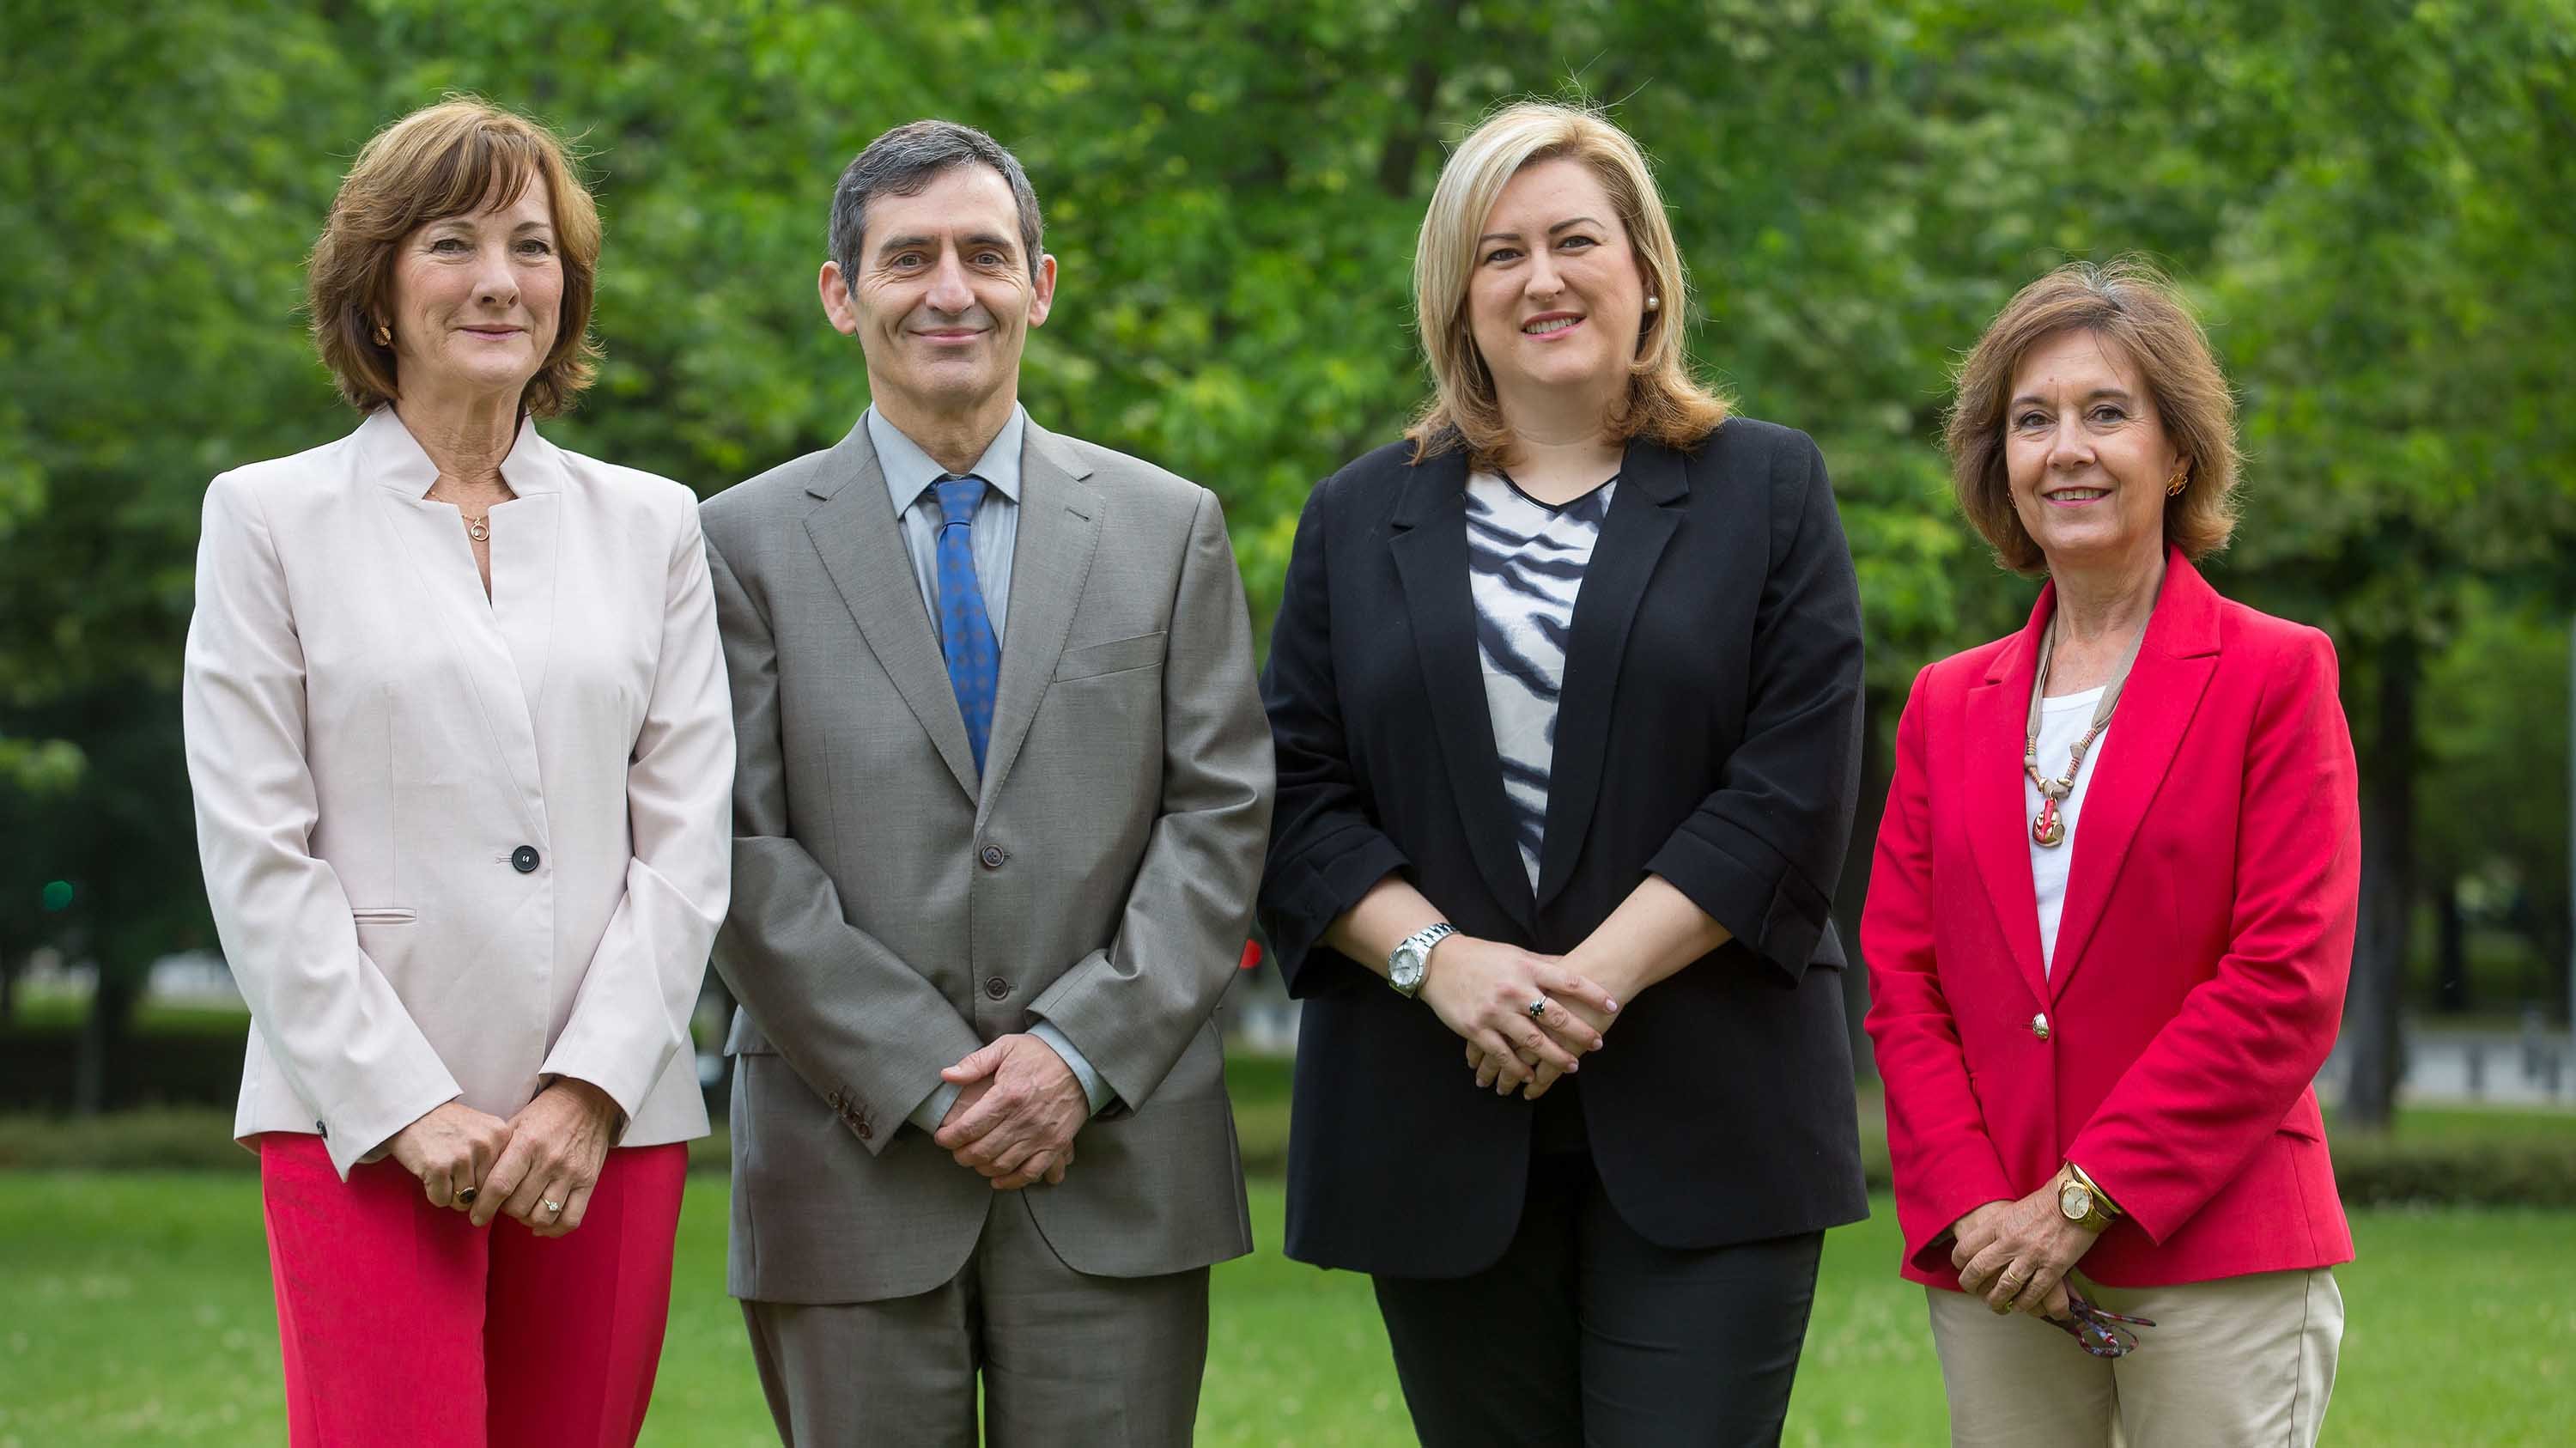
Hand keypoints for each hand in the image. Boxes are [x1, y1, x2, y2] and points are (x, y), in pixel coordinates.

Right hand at [386, 1102, 513, 1209]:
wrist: (413, 1112)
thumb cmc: (448, 1126)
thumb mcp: (483, 1130)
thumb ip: (498, 1155)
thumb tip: (503, 1195)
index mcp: (500, 1134)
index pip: (505, 1179)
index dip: (488, 1183)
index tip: (475, 1175)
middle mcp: (485, 1145)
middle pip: (485, 1193)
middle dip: (469, 1191)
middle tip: (454, 1172)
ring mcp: (462, 1156)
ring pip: (464, 1201)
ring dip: (451, 1193)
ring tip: (443, 1172)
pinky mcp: (438, 1167)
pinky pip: (441, 1200)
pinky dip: (434, 1193)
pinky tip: (430, 1174)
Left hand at [472, 1078, 621, 1235]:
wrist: (588, 1100)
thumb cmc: (546, 1113)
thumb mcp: (516, 1124)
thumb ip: (498, 1154)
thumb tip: (476, 1186)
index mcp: (528, 1143)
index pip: (500, 1186)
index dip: (484, 1207)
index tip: (476, 1216)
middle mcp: (550, 1161)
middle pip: (519, 1206)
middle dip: (505, 1210)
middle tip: (503, 1203)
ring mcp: (572, 1173)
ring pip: (542, 1217)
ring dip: (526, 1219)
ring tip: (523, 1209)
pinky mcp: (589, 1182)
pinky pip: (570, 1220)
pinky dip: (553, 1229)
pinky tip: (541, 1223)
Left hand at [934, 1035, 1087, 1189]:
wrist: (1080, 1061)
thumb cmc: (1039, 1054)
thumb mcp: (1005, 1047)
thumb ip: (975, 1063)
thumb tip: (946, 1075)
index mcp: (1008, 1094)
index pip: (969, 1127)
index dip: (949, 1137)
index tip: (942, 1137)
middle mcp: (1024, 1119)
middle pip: (982, 1151)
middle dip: (961, 1155)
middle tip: (956, 1151)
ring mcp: (1041, 1134)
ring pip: (1002, 1165)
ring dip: (981, 1168)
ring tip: (974, 1160)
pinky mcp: (1056, 1144)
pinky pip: (1030, 1172)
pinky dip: (1011, 1181)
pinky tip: (997, 1179)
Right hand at [1417, 936, 1617, 1090]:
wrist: (1438, 962)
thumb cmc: (1482, 957)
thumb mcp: (1515, 954)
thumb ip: (1543, 964)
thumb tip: (1575, 966)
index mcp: (1526, 968)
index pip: (1567, 980)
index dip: (1592, 993)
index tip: (1612, 1004)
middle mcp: (1513, 990)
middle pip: (1554, 1015)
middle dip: (1579, 1032)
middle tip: (1597, 1043)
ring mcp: (1495, 1012)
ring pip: (1532, 1040)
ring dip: (1555, 1056)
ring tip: (1573, 1066)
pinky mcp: (1476, 1029)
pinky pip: (1503, 1054)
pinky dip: (1518, 1068)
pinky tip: (1531, 1076)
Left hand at [1950, 1178, 2099, 1314]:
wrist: (2077, 1199)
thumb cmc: (2046, 1202)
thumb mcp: (2014, 1210)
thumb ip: (2000, 1228)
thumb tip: (1987, 1245)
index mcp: (1998, 1224)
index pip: (1966, 1248)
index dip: (1959, 1262)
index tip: (1961, 1267)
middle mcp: (2010, 1241)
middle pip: (1979, 1269)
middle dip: (1971, 1284)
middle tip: (1971, 1290)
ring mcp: (2031, 1256)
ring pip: (2005, 1287)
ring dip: (1996, 1300)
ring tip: (1995, 1305)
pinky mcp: (2053, 1267)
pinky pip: (2033, 1292)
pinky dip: (2024, 1303)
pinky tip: (2020, 1306)